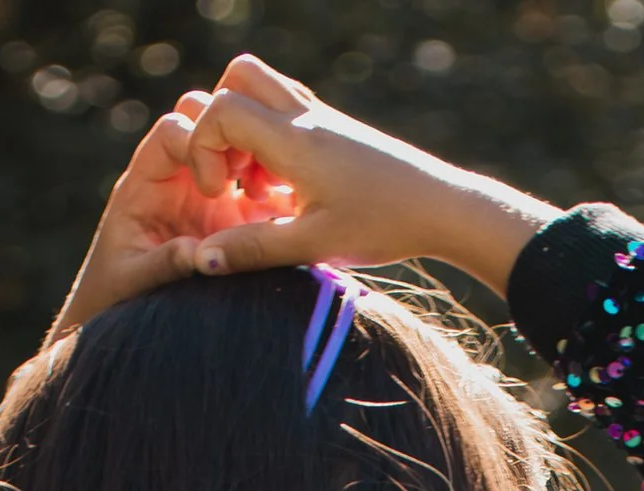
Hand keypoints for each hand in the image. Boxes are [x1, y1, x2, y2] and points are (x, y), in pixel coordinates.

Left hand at [45, 76, 306, 340]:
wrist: (124, 323)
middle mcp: (177, 178)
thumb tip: (199, 254)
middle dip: (230, 136)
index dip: (198, 141)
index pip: (172, 132)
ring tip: (274, 190)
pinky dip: (274, 190)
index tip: (218, 181)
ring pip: (234, 146)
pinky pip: (256, 189)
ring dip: (256, 157)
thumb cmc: (116, 298)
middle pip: (205, 123)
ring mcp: (207, 195)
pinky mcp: (233, 218)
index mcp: (146, 182)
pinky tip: (292, 209)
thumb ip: (163, 264)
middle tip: (251, 174)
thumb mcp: (133, 283)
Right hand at [54, 53, 550, 335]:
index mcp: (293, 138)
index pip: (221, 110)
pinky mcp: (337, 129)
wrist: (443, 207)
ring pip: (264, 88)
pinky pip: (288, 110)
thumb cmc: (383, 225)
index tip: (223, 194)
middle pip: (239, 76)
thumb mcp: (314, 245)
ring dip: (246, 130)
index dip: (204, 149)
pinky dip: (271, 138)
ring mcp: (322, 117)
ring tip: (259, 188)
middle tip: (233, 175)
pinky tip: (285, 188)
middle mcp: (305, 115)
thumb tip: (200, 262)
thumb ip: (255, 249)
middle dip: (218, 122)